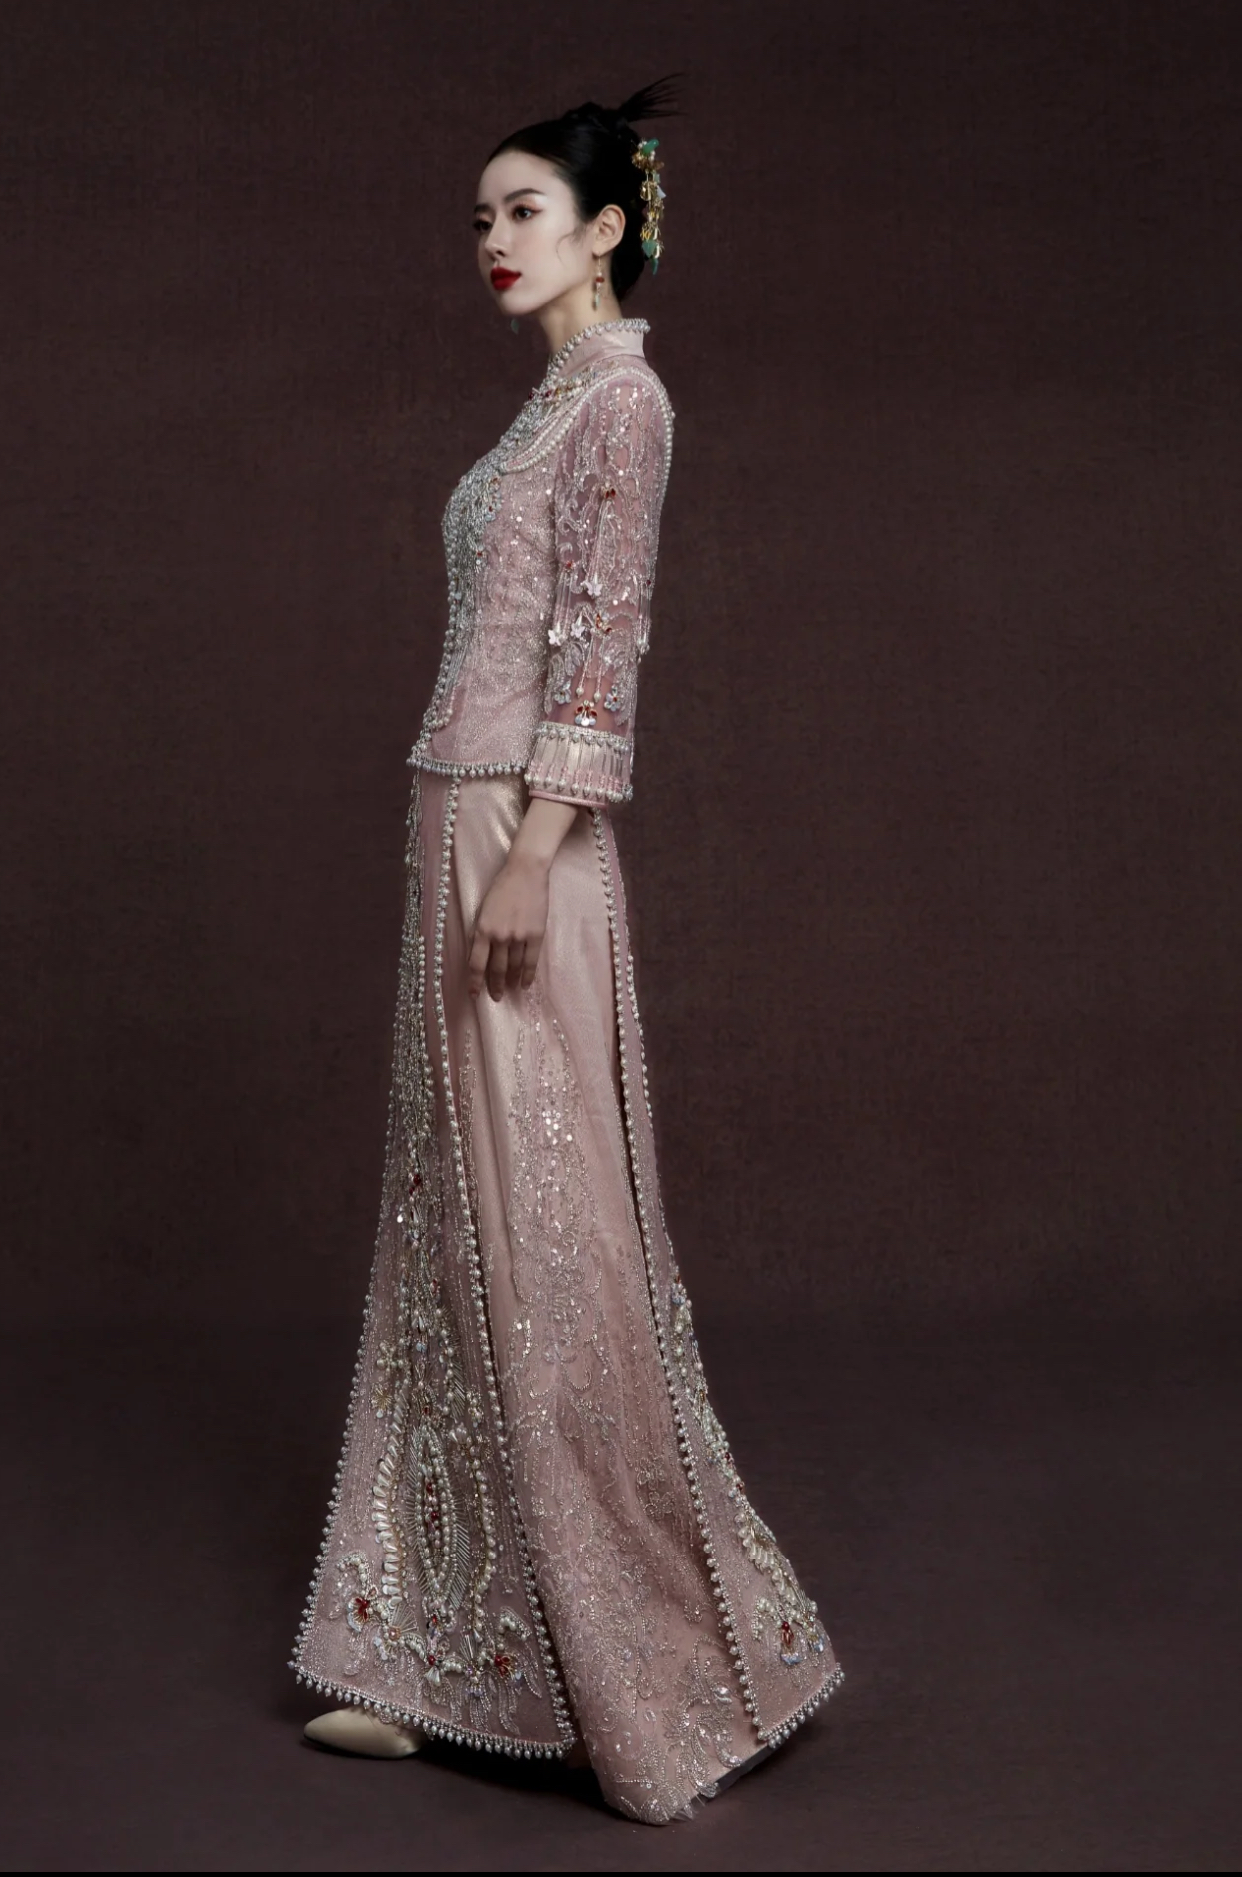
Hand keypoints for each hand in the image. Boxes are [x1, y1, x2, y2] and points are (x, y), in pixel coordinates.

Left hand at [468, 852, 549, 1001]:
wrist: (526, 871)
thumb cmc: (502, 887)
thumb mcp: (483, 910)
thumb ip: (482, 932)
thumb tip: (483, 954)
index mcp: (482, 929)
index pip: (476, 963)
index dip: (475, 982)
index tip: (474, 995)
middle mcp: (499, 936)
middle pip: (496, 969)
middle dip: (494, 985)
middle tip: (495, 997)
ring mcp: (518, 937)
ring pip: (513, 967)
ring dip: (510, 981)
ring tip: (509, 990)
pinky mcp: (536, 935)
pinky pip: (530, 961)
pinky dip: (527, 975)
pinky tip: (525, 984)